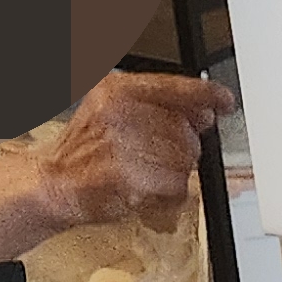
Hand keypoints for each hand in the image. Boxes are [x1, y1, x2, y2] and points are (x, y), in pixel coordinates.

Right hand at [22, 72, 233, 232]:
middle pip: (185, 130)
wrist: (56, 179)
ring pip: (184, 161)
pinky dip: (169, 195)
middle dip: (184, 149)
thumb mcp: (114, 110)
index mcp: (117, 88)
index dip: (205, 94)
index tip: (225, 100)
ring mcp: (122, 142)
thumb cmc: (89, 148)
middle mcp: (119, 110)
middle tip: (162, 158)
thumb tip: (203, 113)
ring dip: (176, 174)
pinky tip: (149, 190)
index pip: (173, 86)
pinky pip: (174, 186)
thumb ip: (159, 107)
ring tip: (150, 174)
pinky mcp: (127, 175)